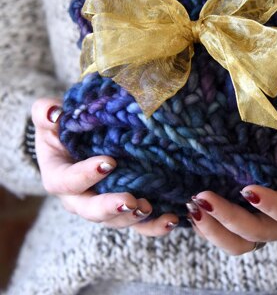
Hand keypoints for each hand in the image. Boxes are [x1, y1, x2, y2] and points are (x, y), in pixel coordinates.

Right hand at [32, 98, 178, 234]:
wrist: (78, 144)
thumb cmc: (64, 130)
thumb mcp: (50, 119)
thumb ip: (45, 113)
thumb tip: (53, 113)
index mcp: (59, 177)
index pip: (67, 181)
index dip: (85, 175)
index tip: (109, 163)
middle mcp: (78, 198)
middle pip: (90, 210)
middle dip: (110, 208)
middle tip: (130, 202)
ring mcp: (101, 205)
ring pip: (115, 220)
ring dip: (133, 218)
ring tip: (149, 208)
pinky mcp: (123, 209)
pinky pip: (137, 223)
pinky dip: (154, 225)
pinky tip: (171, 220)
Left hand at [185, 125, 276, 254]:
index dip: (272, 207)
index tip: (248, 189)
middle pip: (260, 234)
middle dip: (230, 219)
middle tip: (203, 198)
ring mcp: (276, 223)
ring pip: (243, 241)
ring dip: (216, 229)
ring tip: (193, 207)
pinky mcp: (262, 215)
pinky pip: (236, 230)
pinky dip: (215, 224)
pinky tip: (196, 208)